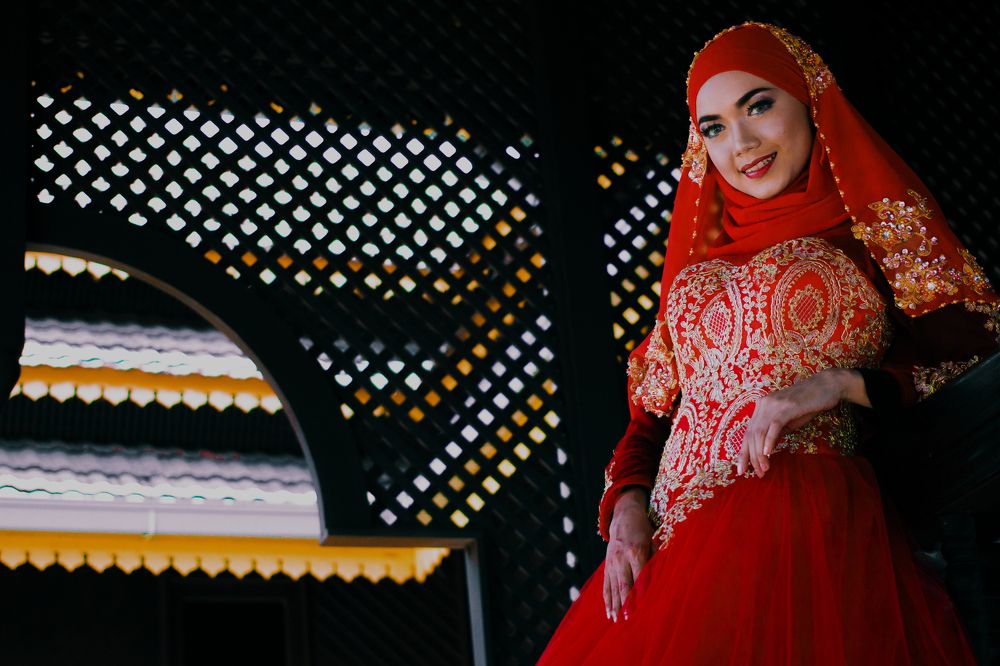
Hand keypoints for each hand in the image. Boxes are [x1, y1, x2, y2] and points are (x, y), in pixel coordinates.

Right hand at [603, 487, 652, 622]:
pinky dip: (607, 599)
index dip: (641, 592)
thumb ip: (657, 559)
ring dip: (614, 605)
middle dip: (625, 603)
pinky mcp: (606, 565)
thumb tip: (663, 578)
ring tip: (615, 620)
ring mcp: (612, 563)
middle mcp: (621, 558)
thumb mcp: (653, 541)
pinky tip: (608, 612)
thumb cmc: (644, 531)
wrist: (624, 517)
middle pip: (624, 585)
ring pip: (613, 587)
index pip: (640, 577)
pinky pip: (606, 585)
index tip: (642, 607)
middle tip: (626, 618)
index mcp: (636, 552)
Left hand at [737, 368, 861, 476]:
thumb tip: (765, 450)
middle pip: (751, 434)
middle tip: (758, 474)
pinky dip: (769, 440)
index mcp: (761, 408)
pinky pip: (774, 426)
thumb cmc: (808, 404)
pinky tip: (767, 453)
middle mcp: (763, 405)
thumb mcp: (788, 421)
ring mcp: (773, 405)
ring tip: (764, 469)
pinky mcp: (786, 407)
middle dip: (751, 457)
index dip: (744, 453)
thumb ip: (776, 432)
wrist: (826, 386)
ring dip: (760, 453)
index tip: (742, 470)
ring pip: (760, 432)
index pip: (748, 433)